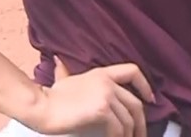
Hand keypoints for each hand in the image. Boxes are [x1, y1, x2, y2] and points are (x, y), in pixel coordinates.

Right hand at [19, 57, 154, 136]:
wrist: (40, 107)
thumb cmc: (49, 97)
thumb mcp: (63, 80)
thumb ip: (65, 71)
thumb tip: (58, 61)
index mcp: (101, 73)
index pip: (132, 71)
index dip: (144, 85)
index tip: (150, 98)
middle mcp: (107, 82)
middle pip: (135, 102)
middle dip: (140, 121)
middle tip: (140, 134)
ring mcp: (106, 95)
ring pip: (128, 118)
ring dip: (130, 133)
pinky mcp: (102, 109)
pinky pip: (118, 127)